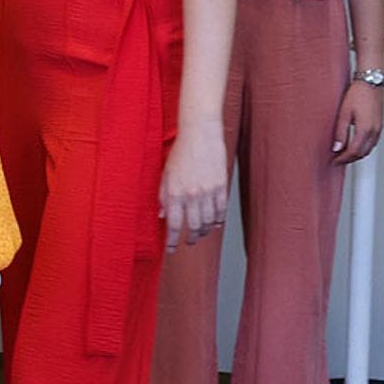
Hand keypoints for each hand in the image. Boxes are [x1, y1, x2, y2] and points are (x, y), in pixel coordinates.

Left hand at [160, 125, 229, 250]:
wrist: (200, 135)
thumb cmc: (180, 152)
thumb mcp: (165, 174)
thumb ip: (163, 196)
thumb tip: (162, 215)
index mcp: (174, 192)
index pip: (173, 224)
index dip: (171, 241)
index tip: (171, 249)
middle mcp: (191, 195)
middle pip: (193, 226)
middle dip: (190, 238)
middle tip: (188, 242)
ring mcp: (208, 192)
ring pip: (208, 221)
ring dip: (204, 232)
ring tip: (200, 234)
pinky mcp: (221, 186)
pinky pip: (221, 210)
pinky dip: (218, 220)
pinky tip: (215, 224)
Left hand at [331, 81, 383, 163]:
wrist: (371, 82)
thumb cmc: (358, 93)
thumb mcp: (344, 113)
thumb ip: (340, 132)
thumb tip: (336, 147)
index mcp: (365, 129)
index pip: (353, 152)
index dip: (343, 159)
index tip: (334, 161)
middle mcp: (375, 131)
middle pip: (362, 153)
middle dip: (350, 159)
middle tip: (337, 160)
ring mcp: (379, 128)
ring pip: (369, 149)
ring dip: (357, 154)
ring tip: (343, 154)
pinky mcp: (380, 125)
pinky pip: (372, 142)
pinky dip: (363, 147)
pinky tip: (355, 145)